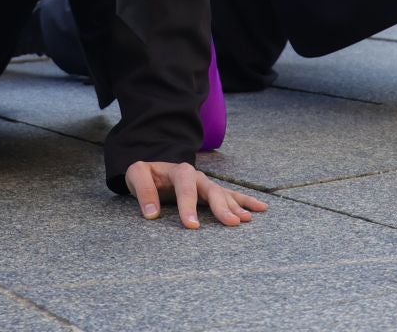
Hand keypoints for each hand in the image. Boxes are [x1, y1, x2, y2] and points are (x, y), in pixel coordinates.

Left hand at [124, 161, 267, 228]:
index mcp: (178, 171)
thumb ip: (143, 190)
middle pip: (212, 190)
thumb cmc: (145, 174)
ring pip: (224, 194)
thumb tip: (152, 214)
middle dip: (221, 207)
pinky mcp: (212, 193)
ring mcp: (207, 185)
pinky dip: (246, 201)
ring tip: (247, 219)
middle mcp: (197, 176)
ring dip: (237, 206)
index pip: (185, 188)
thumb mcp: (136, 175)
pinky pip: (232, 196)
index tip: (192, 226)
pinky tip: (260, 208)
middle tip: (232, 223)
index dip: (189, 206)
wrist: (153, 170)